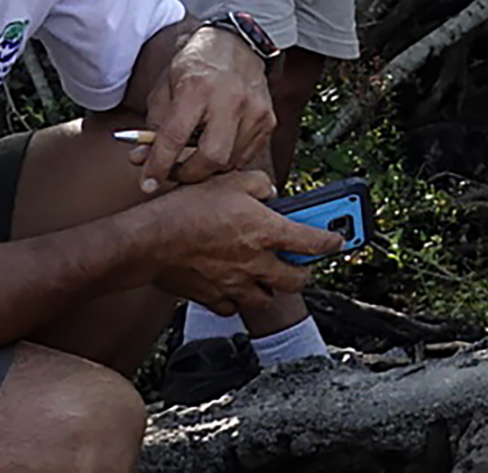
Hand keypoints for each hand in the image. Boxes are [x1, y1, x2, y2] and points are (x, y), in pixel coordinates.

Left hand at [132, 27, 276, 193]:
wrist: (235, 43)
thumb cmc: (195, 66)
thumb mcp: (165, 87)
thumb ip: (153, 125)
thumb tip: (140, 159)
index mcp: (198, 88)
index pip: (175, 137)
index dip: (158, 165)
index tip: (147, 183)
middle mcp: (231, 99)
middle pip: (212, 158)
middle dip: (189, 174)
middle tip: (174, 172)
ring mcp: (255, 111)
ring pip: (231, 162)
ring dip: (208, 167)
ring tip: (195, 152)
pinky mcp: (268, 120)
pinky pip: (246, 156)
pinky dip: (229, 159)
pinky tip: (217, 144)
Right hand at [151, 171, 340, 315]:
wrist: (149, 240)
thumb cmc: (186, 209)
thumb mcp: (230, 180)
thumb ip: (259, 185)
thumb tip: (270, 191)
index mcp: (265, 231)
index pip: (314, 241)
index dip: (332, 241)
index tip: (337, 240)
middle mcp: (256, 262)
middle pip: (296, 280)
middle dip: (303, 271)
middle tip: (300, 261)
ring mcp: (235, 284)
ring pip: (267, 298)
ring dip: (271, 287)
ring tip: (267, 273)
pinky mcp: (213, 297)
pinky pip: (234, 306)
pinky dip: (237, 298)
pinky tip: (233, 284)